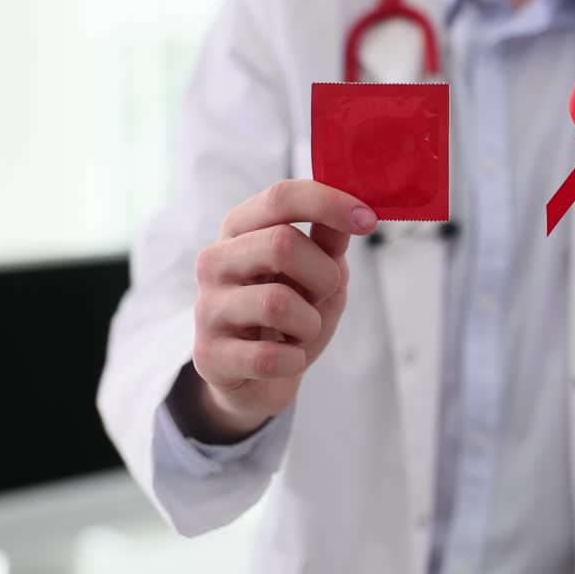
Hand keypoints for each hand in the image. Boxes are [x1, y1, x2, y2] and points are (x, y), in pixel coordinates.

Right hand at [168, 180, 377, 443]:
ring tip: (301, 331)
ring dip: (310, 323)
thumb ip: (329, 242)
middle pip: (281, 244)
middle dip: (323, 275)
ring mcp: (206, 307)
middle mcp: (215, 260)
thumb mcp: (318, 273)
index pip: (280, 197)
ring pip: (277, 303)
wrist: (258, 377)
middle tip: (323, 295)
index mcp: (241, 228)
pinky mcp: (208, 355)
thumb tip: (350, 214)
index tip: (368, 219)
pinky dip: (294, 359)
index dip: (328, 203)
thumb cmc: (291, 315)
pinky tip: (288, 358)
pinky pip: (267, 356)